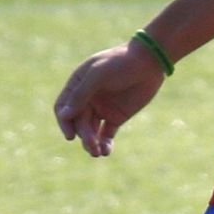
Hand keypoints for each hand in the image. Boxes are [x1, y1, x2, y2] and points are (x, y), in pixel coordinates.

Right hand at [54, 41, 165, 156]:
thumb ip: (81, 94)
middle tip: (91, 144)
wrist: (150, 61)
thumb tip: (64, 115)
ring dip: (92, 143)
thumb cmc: (121, 62)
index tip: (71, 135)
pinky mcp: (117, 117)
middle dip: (83, 135)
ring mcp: (101, 109)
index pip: (63, 109)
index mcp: (77, 86)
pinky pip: (106, 134)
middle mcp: (87, 100)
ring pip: (90, 131)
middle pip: (78, 122)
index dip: (64, 122)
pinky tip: (106, 152)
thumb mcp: (98, 74)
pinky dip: (105, 144)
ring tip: (97, 153)